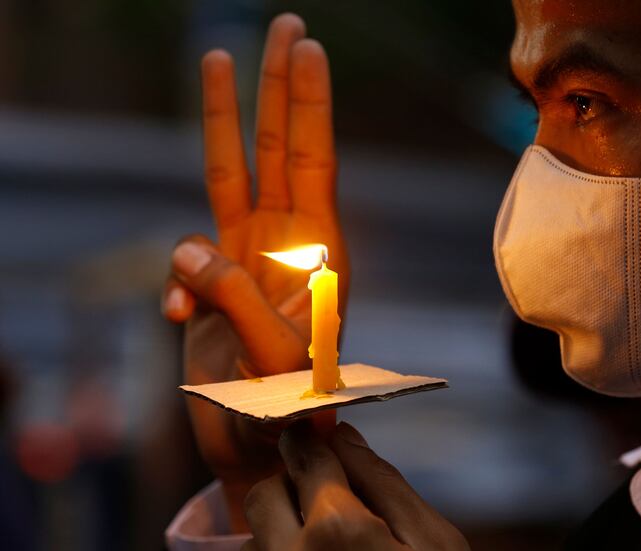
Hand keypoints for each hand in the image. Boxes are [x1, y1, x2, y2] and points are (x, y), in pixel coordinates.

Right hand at [160, 13, 348, 530]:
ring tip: (217, 57)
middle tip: (287, 24)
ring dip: (226, 119)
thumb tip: (186, 246)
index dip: (309, 106)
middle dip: (280, 87)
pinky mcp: (212, 282)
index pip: (314, 163)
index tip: (307, 50)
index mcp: (316, 253)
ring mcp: (246, 257)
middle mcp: (285, 242)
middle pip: (280, 148)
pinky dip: (175, 280)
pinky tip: (179, 320)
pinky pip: (183, 259)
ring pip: (231, 176)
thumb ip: (233, 296)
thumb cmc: (287, 407)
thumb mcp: (272, 356)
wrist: (264, 443)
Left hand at [243, 422, 469, 550]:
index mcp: (337, 528)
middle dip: (289, 483)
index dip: (308, 440)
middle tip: (324, 494)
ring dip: (280, 527)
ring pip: (254, 536)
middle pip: (264, 493)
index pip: (305, 457)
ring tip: (325, 545)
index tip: (310, 437)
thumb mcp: (433, 542)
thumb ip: (386, 483)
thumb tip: (346, 437)